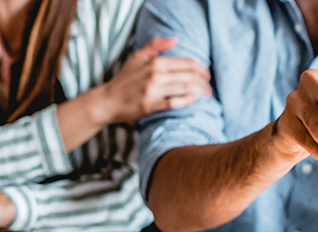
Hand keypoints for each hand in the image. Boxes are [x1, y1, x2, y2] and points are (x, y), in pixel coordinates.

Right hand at [96, 37, 211, 123]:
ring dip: (200, 91)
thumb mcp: (137, 57)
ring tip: (206, 94)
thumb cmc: (124, 79)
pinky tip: (193, 100)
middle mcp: (155, 75)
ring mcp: (153, 91)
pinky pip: (174, 103)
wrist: (107, 101)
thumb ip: (155, 45)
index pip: (187, 63)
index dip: (202, 68)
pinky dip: (187, 101)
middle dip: (204, 81)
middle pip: (190, 76)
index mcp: (155, 62)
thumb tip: (175, 40)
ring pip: (185, 89)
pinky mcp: (150, 106)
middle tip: (209, 86)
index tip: (207, 74)